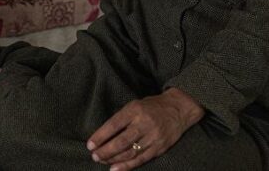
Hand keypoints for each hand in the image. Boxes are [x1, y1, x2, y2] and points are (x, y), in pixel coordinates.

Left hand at [87, 88, 204, 169]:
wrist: (178, 109)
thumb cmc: (151, 107)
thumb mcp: (134, 105)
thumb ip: (121, 119)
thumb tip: (103, 136)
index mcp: (135, 110)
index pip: (113, 125)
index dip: (100, 136)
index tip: (90, 145)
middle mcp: (144, 123)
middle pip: (121, 141)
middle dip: (106, 151)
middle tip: (94, 156)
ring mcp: (153, 136)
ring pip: (130, 152)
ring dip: (113, 159)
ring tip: (102, 161)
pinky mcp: (160, 147)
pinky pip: (141, 159)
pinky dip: (127, 165)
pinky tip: (116, 168)